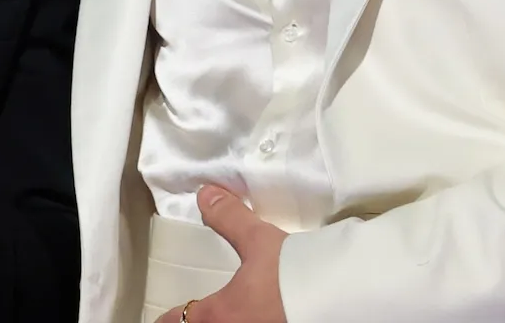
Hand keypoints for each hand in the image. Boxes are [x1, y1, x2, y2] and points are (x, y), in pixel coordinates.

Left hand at [156, 186, 287, 322]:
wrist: (342, 301)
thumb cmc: (296, 276)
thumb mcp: (261, 242)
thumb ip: (230, 220)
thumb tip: (205, 195)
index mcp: (219, 315)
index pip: (177, 321)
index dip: (167, 318)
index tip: (162, 317)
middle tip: (194, 315)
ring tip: (237, 315)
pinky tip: (269, 317)